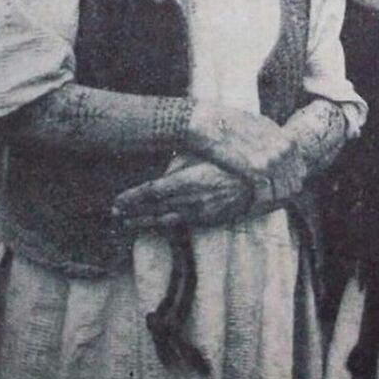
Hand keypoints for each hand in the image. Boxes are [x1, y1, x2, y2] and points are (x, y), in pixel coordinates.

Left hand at [113, 159, 252, 228]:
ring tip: (128, 222)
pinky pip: (182, 224)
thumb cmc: (232, 160)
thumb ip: (182, 165)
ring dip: (145, 221)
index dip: (133, 198)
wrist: (263, 180)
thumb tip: (163, 175)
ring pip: (166, 220)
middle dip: (133, 211)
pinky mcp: (210, 220)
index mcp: (190, 180)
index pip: (154, 192)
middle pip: (156, 208)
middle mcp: (193, 200)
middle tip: (115, 214)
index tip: (117, 201)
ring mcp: (201, 212)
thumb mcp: (204, 154)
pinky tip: (155, 225)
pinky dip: (165, 225)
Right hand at [186, 104, 306, 200]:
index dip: (290, 182)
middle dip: (282, 194)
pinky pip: (265, 196)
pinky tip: (249, 205)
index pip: (299, 171)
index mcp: (287, 140)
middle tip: (268, 201)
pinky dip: (258, 203)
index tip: (279, 189)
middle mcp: (283, 151)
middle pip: (293, 184)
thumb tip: (282, 150)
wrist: (212, 123)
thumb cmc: (233, 123)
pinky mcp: (256, 171)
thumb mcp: (262, 125)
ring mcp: (272, 161)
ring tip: (258, 205)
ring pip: (281, 193)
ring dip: (270, 201)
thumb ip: (275, 139)